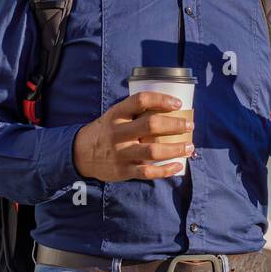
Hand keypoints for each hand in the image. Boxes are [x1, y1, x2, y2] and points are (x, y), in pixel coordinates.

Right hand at [72, 91, 193, 181]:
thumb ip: (135, 113)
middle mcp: (118, 132)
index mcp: (117, 114)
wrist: (80, 154)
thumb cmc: (106, 131)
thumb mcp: (114, 116)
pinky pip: (147, 172)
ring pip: (152, 151)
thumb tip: (170, 109)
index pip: (141, 100)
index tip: (178, 103)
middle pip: (151, 125)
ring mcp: (120, 152)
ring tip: (189, 147)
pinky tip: (178, 166)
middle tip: (189, 125)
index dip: (161, 99)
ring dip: (175, 149)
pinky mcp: (123, 170)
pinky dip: (165, 170)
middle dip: (175, 124)